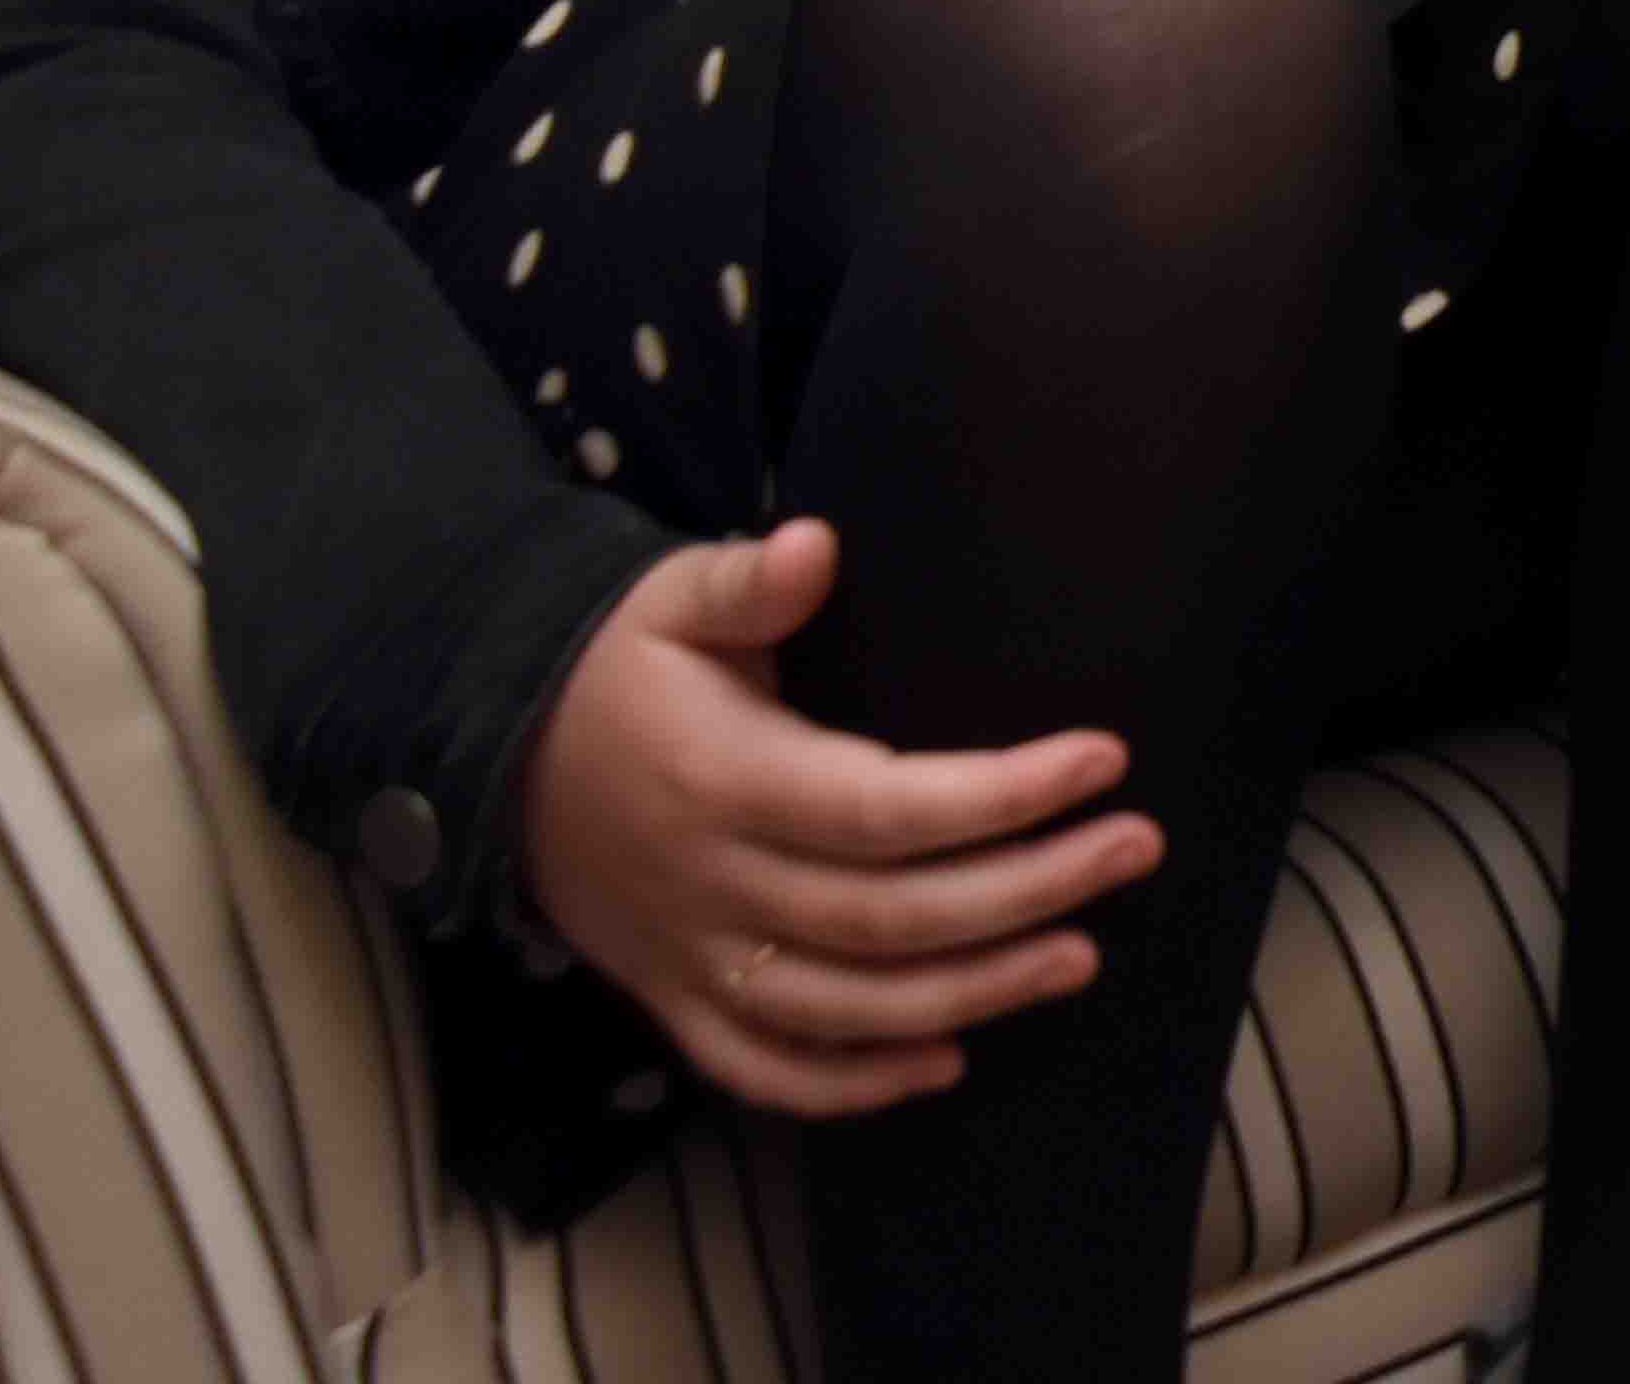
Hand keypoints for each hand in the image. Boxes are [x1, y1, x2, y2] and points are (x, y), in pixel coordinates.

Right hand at [516, 524, 1156, 1122]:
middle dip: (1025, 891)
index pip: (883, 809)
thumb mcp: (668, 601)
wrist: (495, 757)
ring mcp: (689, 958)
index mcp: (726, 781)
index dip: (998, 796)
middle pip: (888, 917)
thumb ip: (745, 582)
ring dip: (970, 994)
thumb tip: (814, 546)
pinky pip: (763, 1068)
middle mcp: (712, 885)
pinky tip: (947, 1062)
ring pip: (844, 1008)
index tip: (1105, 759)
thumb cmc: (615, 668)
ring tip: (1082, 956)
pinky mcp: (671, 1002)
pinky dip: (853, 1084)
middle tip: (1135, 848)